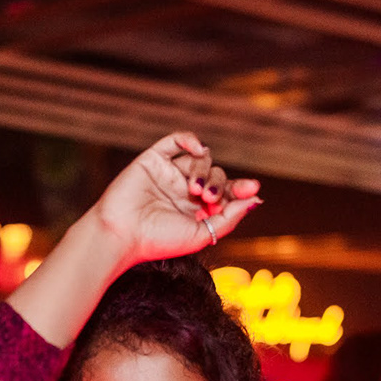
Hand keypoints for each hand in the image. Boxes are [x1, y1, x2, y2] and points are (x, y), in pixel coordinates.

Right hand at [88, 132, 260, 268]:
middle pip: (216, 174)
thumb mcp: (203, 234)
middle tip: (208, 198)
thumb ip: (230, 217)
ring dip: (204, 171)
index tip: (253, 188)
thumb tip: (257, 199)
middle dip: (219, 184)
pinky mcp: (153, 160)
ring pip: (200, 159)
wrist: (122, 234)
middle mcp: (184, 191)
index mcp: (196, 211)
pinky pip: (175, 141)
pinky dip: (189, 139)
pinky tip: (197, 148)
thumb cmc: (159, 240)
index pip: (226, 193)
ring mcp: (169, 174)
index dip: (241, 189)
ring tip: (195, 190)